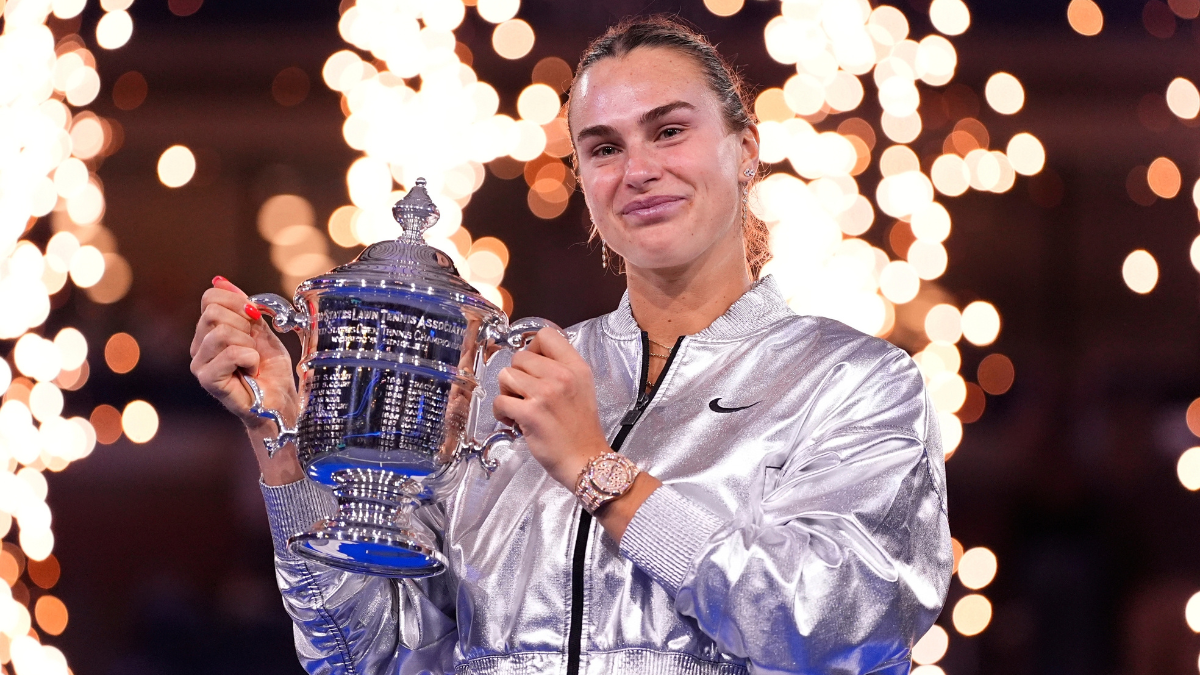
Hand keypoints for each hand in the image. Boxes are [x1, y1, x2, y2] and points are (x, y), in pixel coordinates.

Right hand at [190, 277, 302, 484]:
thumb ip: (242, 306)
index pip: (210, 298)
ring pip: (222, 332)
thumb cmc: (271, 370)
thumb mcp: (260, 330)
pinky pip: (229, 353)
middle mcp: (198, 346)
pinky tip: (251, 370)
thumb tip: (219, 280)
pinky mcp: (207, 380)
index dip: (238, 302)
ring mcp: (199, 364)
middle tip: (253, 346)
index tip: (255, 319)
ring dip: (248, 345)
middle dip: (245, 325)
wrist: (279, 401)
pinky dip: (249, 358)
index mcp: (208, 331)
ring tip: (252, 361)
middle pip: (214, 312)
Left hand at [493, 328, 610, 488]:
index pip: (546, 335)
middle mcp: (562, 376)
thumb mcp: (582, 388)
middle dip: (517, 376)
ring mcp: (545, 394)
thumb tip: (530, 358)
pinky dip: (501, 412)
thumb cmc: (581, 430)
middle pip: (520, 356)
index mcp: (576, 367)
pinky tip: (513, 421)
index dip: (532, 348)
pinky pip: (500, 401)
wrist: (586, 460)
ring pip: (506, 376)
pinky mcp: (530, 413)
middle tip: (525, 394)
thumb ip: (561, 369)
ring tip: (518, 407)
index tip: (532, 367)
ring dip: (506, 393)